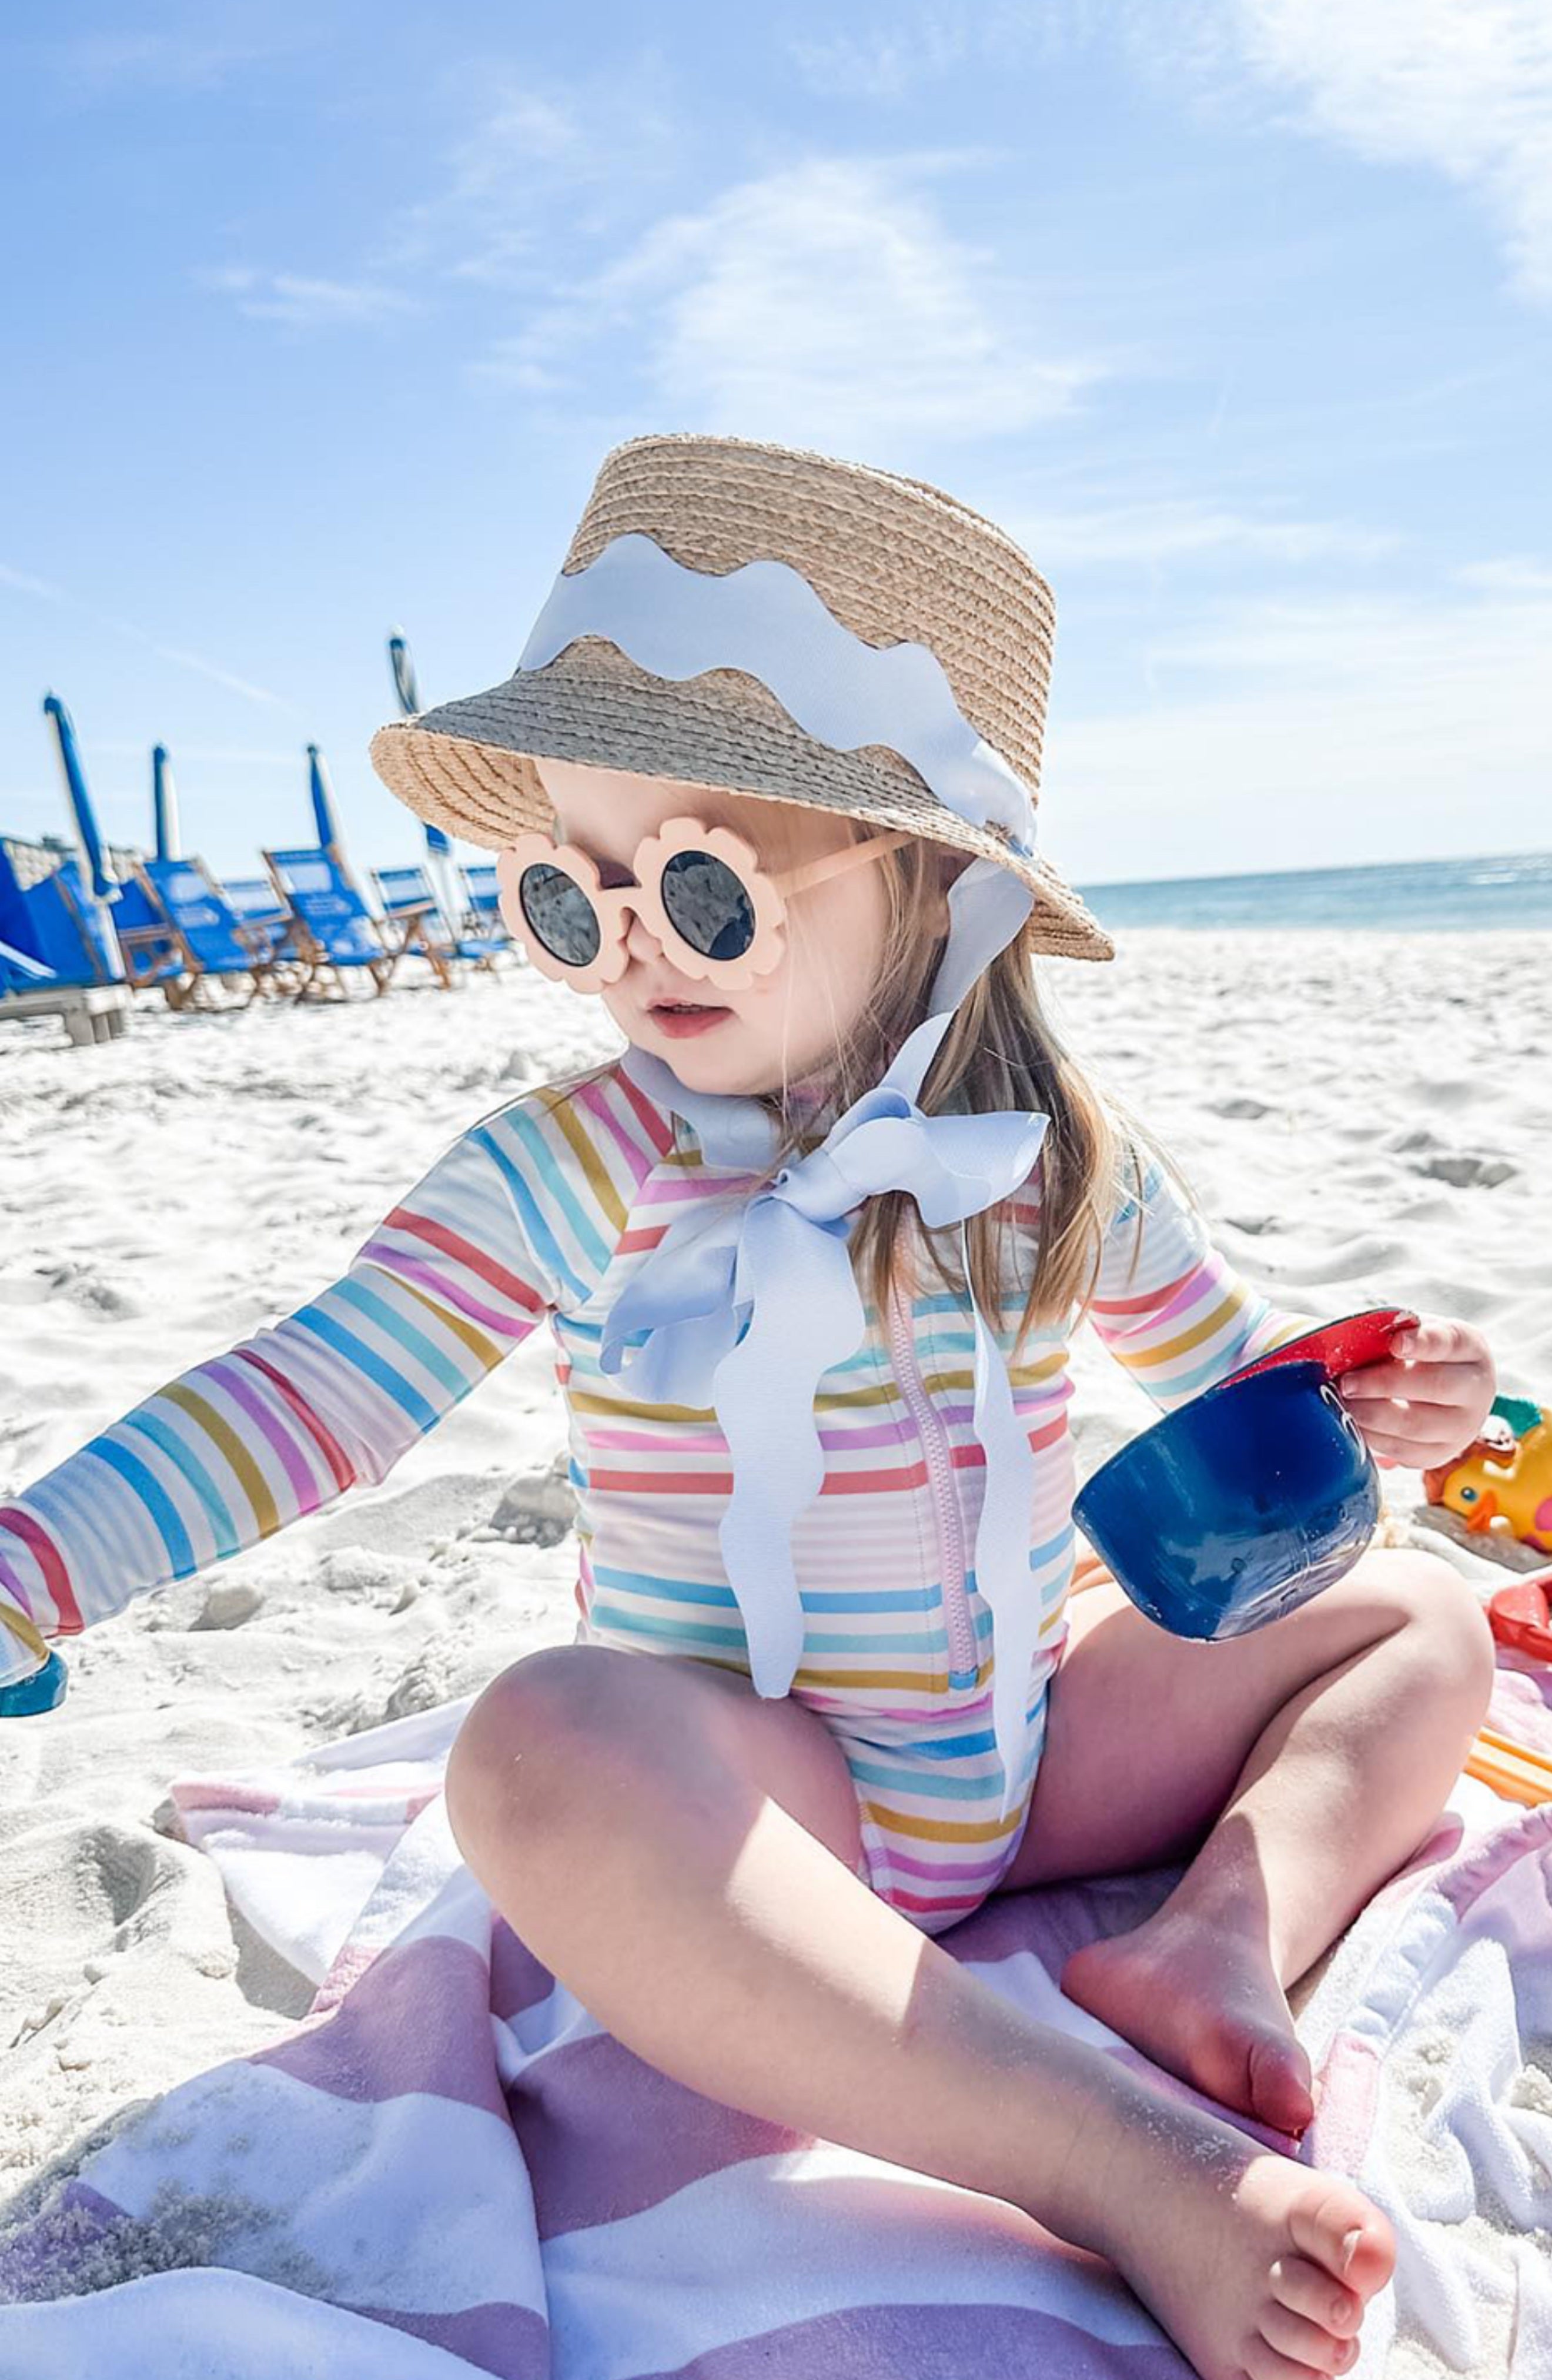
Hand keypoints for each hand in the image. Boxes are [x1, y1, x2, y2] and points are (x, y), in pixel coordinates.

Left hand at [1338, 1317, 1496, 1470]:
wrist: (1443, 1392)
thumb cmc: (1418, 1354)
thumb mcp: (1411, 1333)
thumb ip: (1390, 1333)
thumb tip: (1354, 1343)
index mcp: (1470, 1348)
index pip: (1449, 1342)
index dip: (1423, 1342)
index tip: (1395, 1343)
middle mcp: (1476, 1389)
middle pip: (1435, 1386)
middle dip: (1385, 1384)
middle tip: (1348, 1383)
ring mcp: (1464, 1427)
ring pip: (1417, 1425)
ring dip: (1373, 1415)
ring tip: (1344, 1404)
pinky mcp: (1441, 1454)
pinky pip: (1405, 1451)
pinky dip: (1374, 1438)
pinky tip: (1353, 1423)